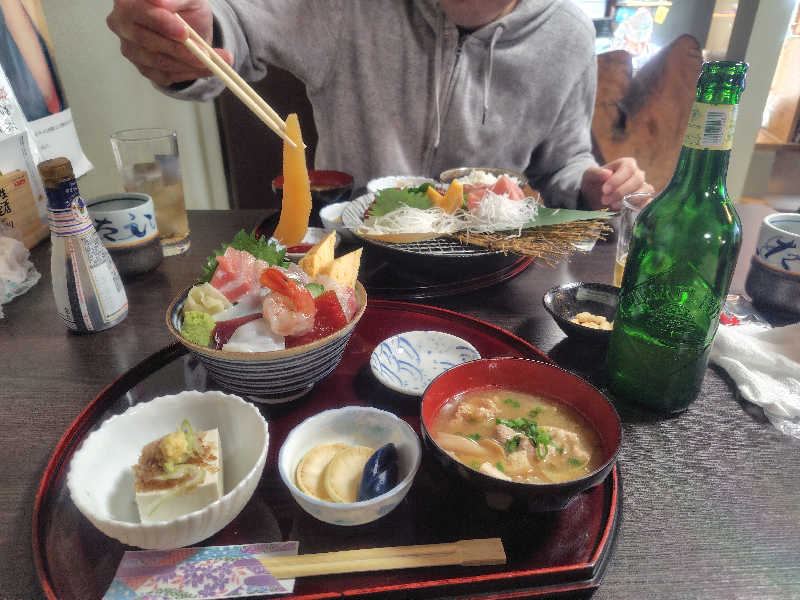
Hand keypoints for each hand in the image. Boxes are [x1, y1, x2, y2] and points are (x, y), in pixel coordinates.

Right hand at [107, 0, 231, 86]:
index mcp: (127, 0)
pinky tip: (206, 69)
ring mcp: (130, 48)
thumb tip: (160, 2)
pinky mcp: (142, 68)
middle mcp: (121, 23)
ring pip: (158, 61)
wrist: (192, 25)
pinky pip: (165, 75)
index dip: (162, 23)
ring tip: (214, 63)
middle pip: (147, 40)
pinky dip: (189, 74)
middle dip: (179, 49)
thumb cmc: (185, 6)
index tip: (184, 32)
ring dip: (189, 64)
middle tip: (206, 55)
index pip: (140, 12)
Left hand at [580, 157, 652, 210]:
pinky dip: (640, 206)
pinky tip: (628, 210)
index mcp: (626, 164)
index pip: (628, 168)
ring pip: (644, 191)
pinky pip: (648, 202)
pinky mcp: (643, 200)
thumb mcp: (589, 176)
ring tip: (613, 205)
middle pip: (637, 180)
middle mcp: (637, 174)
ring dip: (629, 200)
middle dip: (621, 192)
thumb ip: (595, 173)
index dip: (617, 179)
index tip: (604, 190)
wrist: (594, 196)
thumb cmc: (594, 183)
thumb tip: (607, 174)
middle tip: (605, 200)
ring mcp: (642, 187)